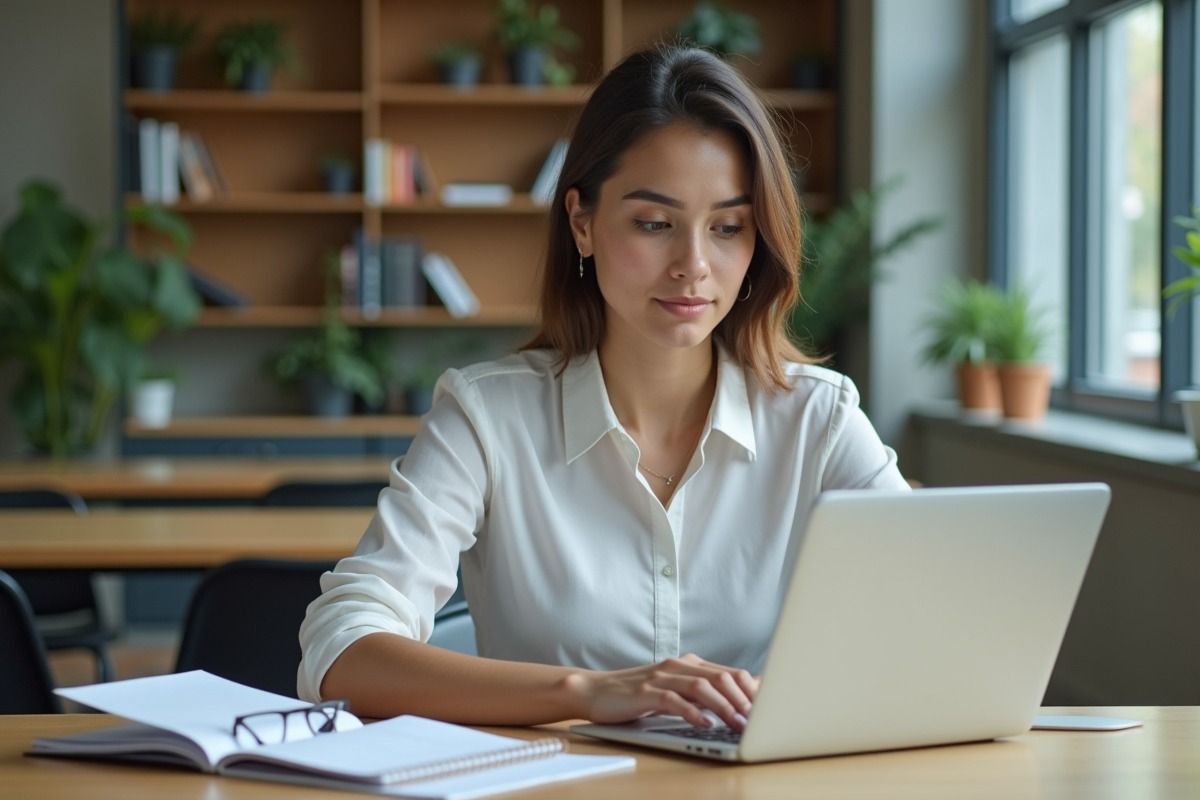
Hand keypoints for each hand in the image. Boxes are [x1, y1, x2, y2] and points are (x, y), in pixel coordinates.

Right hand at [567, 653, 758, 730]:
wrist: (595, 691)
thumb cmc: (638, 695)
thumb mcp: (677, 691)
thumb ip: (707, 690)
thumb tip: (748, 692)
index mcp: (689, 664)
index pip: (730, 673)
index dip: (752, 690)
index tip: (771, 709)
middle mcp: (678, 666)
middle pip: (721, 677)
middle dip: (744, 699)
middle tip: (759, 720)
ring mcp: (661, 677)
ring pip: (701, 687)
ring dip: (724, 707)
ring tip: (738, 724)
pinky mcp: (645, 692)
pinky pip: (674, 701)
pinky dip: (692, 713)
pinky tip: (705, 725)